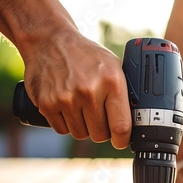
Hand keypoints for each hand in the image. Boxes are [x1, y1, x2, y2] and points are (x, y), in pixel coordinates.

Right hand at [22, 26, 131, 148]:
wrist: (50, 40)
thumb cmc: (86, 56)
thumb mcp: (113, 66)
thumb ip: (123, 93)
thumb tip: (136, 121)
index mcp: (111, 81)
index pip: (121, 126)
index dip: (122, 140)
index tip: (121, 141)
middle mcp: (89, 91)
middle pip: (100, 134)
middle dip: (101, 130)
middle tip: (98, 117)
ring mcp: (66, 98)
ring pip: (80, 134)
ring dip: (82, 126)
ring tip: (81, 107)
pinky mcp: (47, 103)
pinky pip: (62, 130)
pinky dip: (65, 123)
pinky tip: (67, 107)